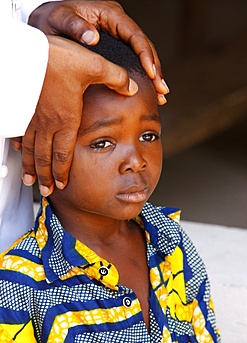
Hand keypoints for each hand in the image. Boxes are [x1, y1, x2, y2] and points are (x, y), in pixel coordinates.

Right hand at [12, 36, 137, 195]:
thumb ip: (116, 78)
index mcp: (67, 118)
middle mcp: (48, 123)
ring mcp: (32, 116)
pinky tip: (18, 151)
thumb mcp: (95, 66)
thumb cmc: (60, 58)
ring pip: (30, 148)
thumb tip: (132, 87)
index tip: (62, 185)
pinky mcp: (22, 107)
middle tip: (46, 191)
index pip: (64, 153)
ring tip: (31, 181)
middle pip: (45, 157)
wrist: (28, 49)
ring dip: (31, 166)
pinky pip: (19, 132)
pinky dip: (19, 145)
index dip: (63, 171)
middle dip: (46, 176)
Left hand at [28, 1, 168, 102]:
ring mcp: (118, 37)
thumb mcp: (60, 20)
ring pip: (142, 56)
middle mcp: (119, 25)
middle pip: (144, 47)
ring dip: (153, 76)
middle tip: (162, 91)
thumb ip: (74, 26)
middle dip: (155, 70)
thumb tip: (93, 37)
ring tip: (161, 95)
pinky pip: (133, 61)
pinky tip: (150, 90)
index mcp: (111, 15)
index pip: (135, 36)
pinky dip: (142, 76)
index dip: (146, 55)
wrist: (46, 23)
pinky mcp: (116, 48)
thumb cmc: (53, 20)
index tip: (152, 74)